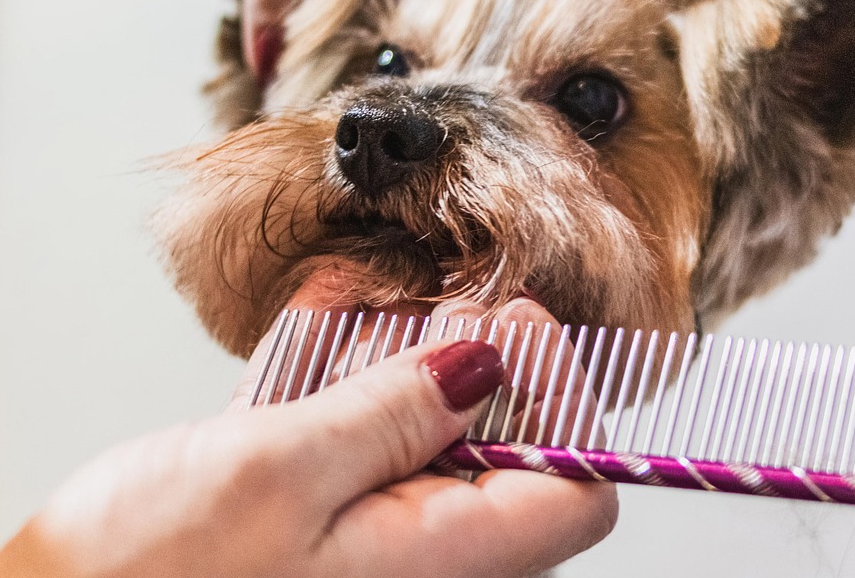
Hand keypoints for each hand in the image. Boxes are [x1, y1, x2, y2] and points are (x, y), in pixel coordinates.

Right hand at [0, 281, 616, 576]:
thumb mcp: (277, 474)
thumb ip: (391, 413)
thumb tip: (484, 366)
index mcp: (439, 563)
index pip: (577, 487)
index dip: (566, 398)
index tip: (512, 322)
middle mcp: (416, 560)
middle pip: (504, 451)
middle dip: (478, 365)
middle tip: (446, 306)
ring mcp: (360, 542)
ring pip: (425, 439)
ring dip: (404, 363)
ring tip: (375, 303)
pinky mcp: (302, 521)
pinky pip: (350, 444)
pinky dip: (340, 383)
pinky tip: (319, 325)